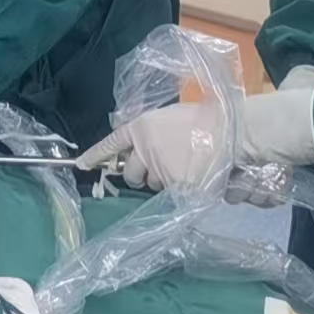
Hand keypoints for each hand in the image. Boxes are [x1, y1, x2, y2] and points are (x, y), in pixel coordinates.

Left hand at [79, 89, 313, 192]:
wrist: (232, 133)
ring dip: (164, 182)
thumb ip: (157, 133)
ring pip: (153, 185)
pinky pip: (172, 196)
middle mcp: (144, 150)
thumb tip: (153, 149)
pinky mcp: (175, 189)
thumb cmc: (209, 118)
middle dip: (141, 175)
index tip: (81, 165)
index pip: (111, 144)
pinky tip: (195, 181)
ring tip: (188, 168)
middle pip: (131, 173)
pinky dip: (183, 192)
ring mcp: (158, 171)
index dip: (95, 155)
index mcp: (142, 127)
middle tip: (161, 169)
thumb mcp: (175, 116)